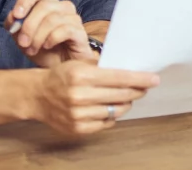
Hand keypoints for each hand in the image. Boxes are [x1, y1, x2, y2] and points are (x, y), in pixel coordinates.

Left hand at [5, 0, 92, 67]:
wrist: (61, 68)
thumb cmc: (44, 50)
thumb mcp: (23, 38)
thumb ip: (15, 25)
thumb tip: (12, 17)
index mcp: (48, 4)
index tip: (16, 15)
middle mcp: (62, 7)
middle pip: (44, 6)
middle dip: (29, 26)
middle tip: (22, 42)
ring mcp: (73, 18)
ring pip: (52, 19)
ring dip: (38, 37)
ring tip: (32, 50)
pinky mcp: (80, 32)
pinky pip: (64, 30)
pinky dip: (51, 39)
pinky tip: (47, 47)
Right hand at [32, 60, 158, 136]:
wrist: (37, 96)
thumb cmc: (61, 76)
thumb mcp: (78, 63)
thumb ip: (102, 66)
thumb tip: (130, 69)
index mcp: (81, 75)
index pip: (119, 78)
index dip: (140, 79)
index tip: (154, 79)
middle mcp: (80, 96)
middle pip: (121, 95)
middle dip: (137, 91)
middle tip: (144, 88)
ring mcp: (79, 114)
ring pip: (116, 111)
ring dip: (125, 104)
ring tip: (125, 98)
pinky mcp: (78, 128)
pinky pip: (106, 123)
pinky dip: (111, 116)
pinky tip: (109, 108)